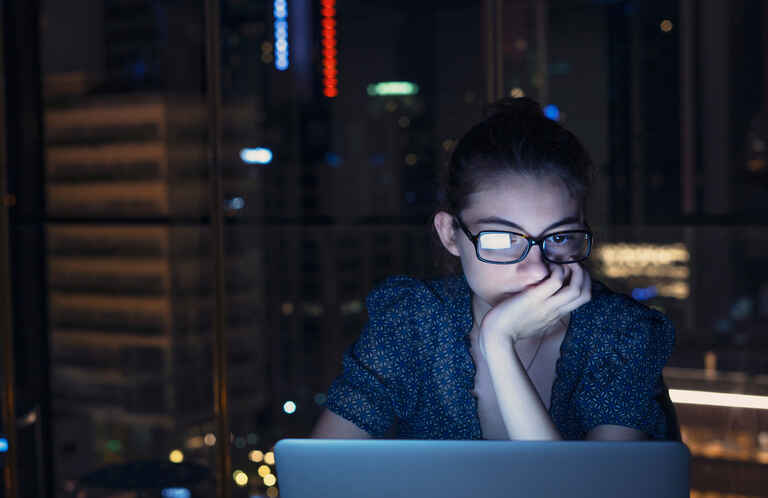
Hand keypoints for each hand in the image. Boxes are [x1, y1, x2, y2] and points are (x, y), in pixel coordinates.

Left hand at [477, 263, 591, 347]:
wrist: (496, 335)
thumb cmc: (508, 328)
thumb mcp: (531, 323)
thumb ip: (540, 314)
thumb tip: (541, 303)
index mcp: (555, 316)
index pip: (580, 300)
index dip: (583, 284)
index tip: (575, 273)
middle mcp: (555, 311)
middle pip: (584, 295)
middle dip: (584, 276)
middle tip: (575, 264)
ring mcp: (546, 305)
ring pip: (575, 289)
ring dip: (575, 271)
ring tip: (566, 261)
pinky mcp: (534, 298)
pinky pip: (555, 281)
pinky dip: (557, 270)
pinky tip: (549, 266)